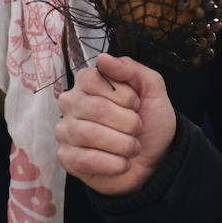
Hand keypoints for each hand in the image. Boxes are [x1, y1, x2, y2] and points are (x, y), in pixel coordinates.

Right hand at [55, 53, 175, 195]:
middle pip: (94, 108)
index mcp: (88, 83)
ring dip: (122, 144)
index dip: (123, 94)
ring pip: (88, 134)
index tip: (136, 104)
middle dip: (127, 122)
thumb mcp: (152, 89)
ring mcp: (66, 131)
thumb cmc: (149, 121)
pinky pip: (84, 160)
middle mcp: (71, 103)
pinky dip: (112, 163)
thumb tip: (102, 58)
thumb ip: (131, 69)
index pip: (93, 79)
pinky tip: (122, 163)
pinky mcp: (67, 158)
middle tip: (137, 128)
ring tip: (132, 147)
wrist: (155, 158)